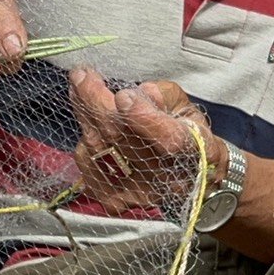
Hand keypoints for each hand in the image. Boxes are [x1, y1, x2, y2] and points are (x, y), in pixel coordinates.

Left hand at [67, 69, 217, 217]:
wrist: (187, 179)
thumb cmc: (185, 134)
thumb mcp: (185, 106)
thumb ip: (164, 96)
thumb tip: (139, 93)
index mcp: (193, 150)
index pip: (170, 139)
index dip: (144, 118)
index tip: (123, 96)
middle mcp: (167, 176)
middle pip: (123, 139)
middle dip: (95, 101)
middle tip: (81, 74)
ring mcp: (140, 191)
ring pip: (100, 149)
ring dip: (84, 114)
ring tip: (80, 90)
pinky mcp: (118, 200)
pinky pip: (88, 167)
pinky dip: (85, 145)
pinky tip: (90, 128)